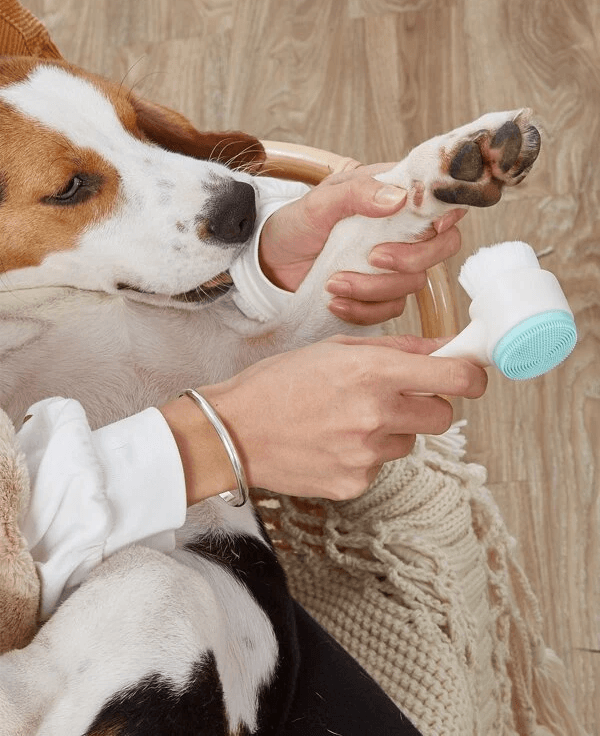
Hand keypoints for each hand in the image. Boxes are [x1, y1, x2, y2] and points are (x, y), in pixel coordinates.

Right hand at [166, 335, 486, 501]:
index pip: (455, 379)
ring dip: (391, 430)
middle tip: (395, 397)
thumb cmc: (277, 383)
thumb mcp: (334, 349)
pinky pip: (380, 466)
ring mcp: (367, 455)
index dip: (472, 376)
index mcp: (372, 372)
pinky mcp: (355, 483)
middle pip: (442, 416)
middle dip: (427, 404)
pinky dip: (365, 455)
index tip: (470, 374)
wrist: (232, 431)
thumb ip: (396, 349)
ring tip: (346, 420)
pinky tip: (331, 442)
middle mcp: (376, 415)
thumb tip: (442, 349)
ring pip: (409, 443)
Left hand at [258, 163, 465, 325]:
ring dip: (373, 288)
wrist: (271, 264)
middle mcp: (401, 230)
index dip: (447, 215)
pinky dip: (363, 309)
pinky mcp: (379, 295)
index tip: (432, 227)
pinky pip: (390, 309)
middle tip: (373, 259)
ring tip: (333, 282)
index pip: (441, 202)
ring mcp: (393, 265)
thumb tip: (398, 199)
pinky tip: (335, 302)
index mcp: (392, 196)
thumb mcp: (319, 202)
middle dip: (411, 258)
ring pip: (414, 283)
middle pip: (443, 247)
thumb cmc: (295, 225)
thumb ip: (357, 193)